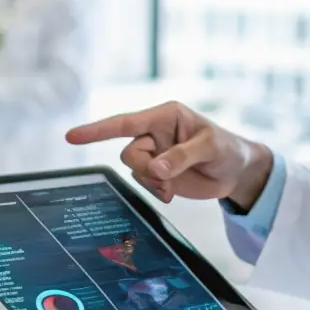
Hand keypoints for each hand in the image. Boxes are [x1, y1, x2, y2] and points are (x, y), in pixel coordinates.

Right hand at [66, 102, 271, 207]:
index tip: (71, 136)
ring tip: (171, 186)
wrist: (237, 172)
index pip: (125, 122)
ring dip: (151, 182)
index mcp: (165, 116)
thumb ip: (181, 157)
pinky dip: (155, 191)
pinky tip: (171, 193)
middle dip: (144, 167)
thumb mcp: (209, 148)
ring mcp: (155, 155)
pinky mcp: (158, 175)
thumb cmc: (227, 149)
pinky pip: (143, 184)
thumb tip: (156, 169)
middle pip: (129, 152)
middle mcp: (155, 133)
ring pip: (134, 170)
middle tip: (165, 176)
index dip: (97, 130)